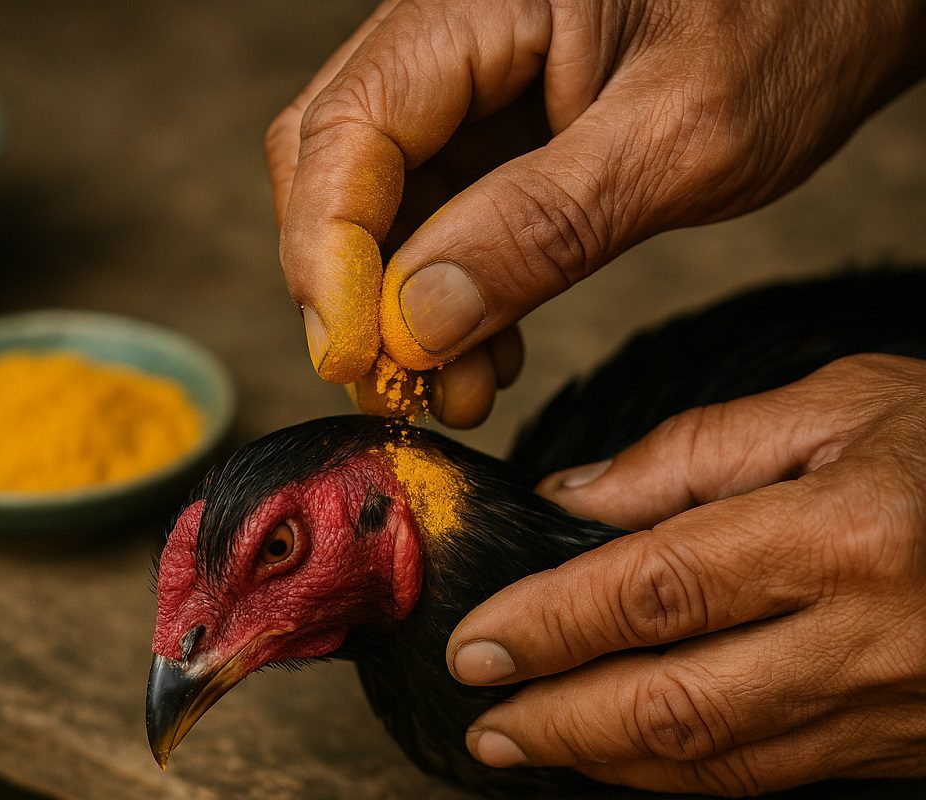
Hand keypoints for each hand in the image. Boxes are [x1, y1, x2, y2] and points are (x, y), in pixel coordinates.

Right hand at [266, 0, 925, 427]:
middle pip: (335, 163)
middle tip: (396, 388)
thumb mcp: (680, 138)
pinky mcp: (497, 121)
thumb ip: (542, 226)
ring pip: (382, 199)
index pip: (345, 129)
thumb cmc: (795, 21)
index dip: (327, 255)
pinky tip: (483, 348)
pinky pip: (441, 210)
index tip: (354, 359)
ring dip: (402, 307)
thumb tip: (418, 322)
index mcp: (476, 1)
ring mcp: (469, 77)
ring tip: (458, 389)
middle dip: (353, 289)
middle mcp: (450, 32)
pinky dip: (449, 291)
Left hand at [446, 354, 925, 794]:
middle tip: (482, 717)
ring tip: (525, 742)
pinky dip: (683, 771)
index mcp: (846, 532)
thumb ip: (691, 456)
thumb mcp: (836, 406)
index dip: (550, 626)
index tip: (476, 642)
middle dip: (560, 719)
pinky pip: (774, 775)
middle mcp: (870, 636)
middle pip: (677, 702)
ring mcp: (894, 708)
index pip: (656, 592)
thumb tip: (571, 504)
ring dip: (608, 759)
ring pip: (721, 760)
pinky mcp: (903, 746)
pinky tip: (624, 751)